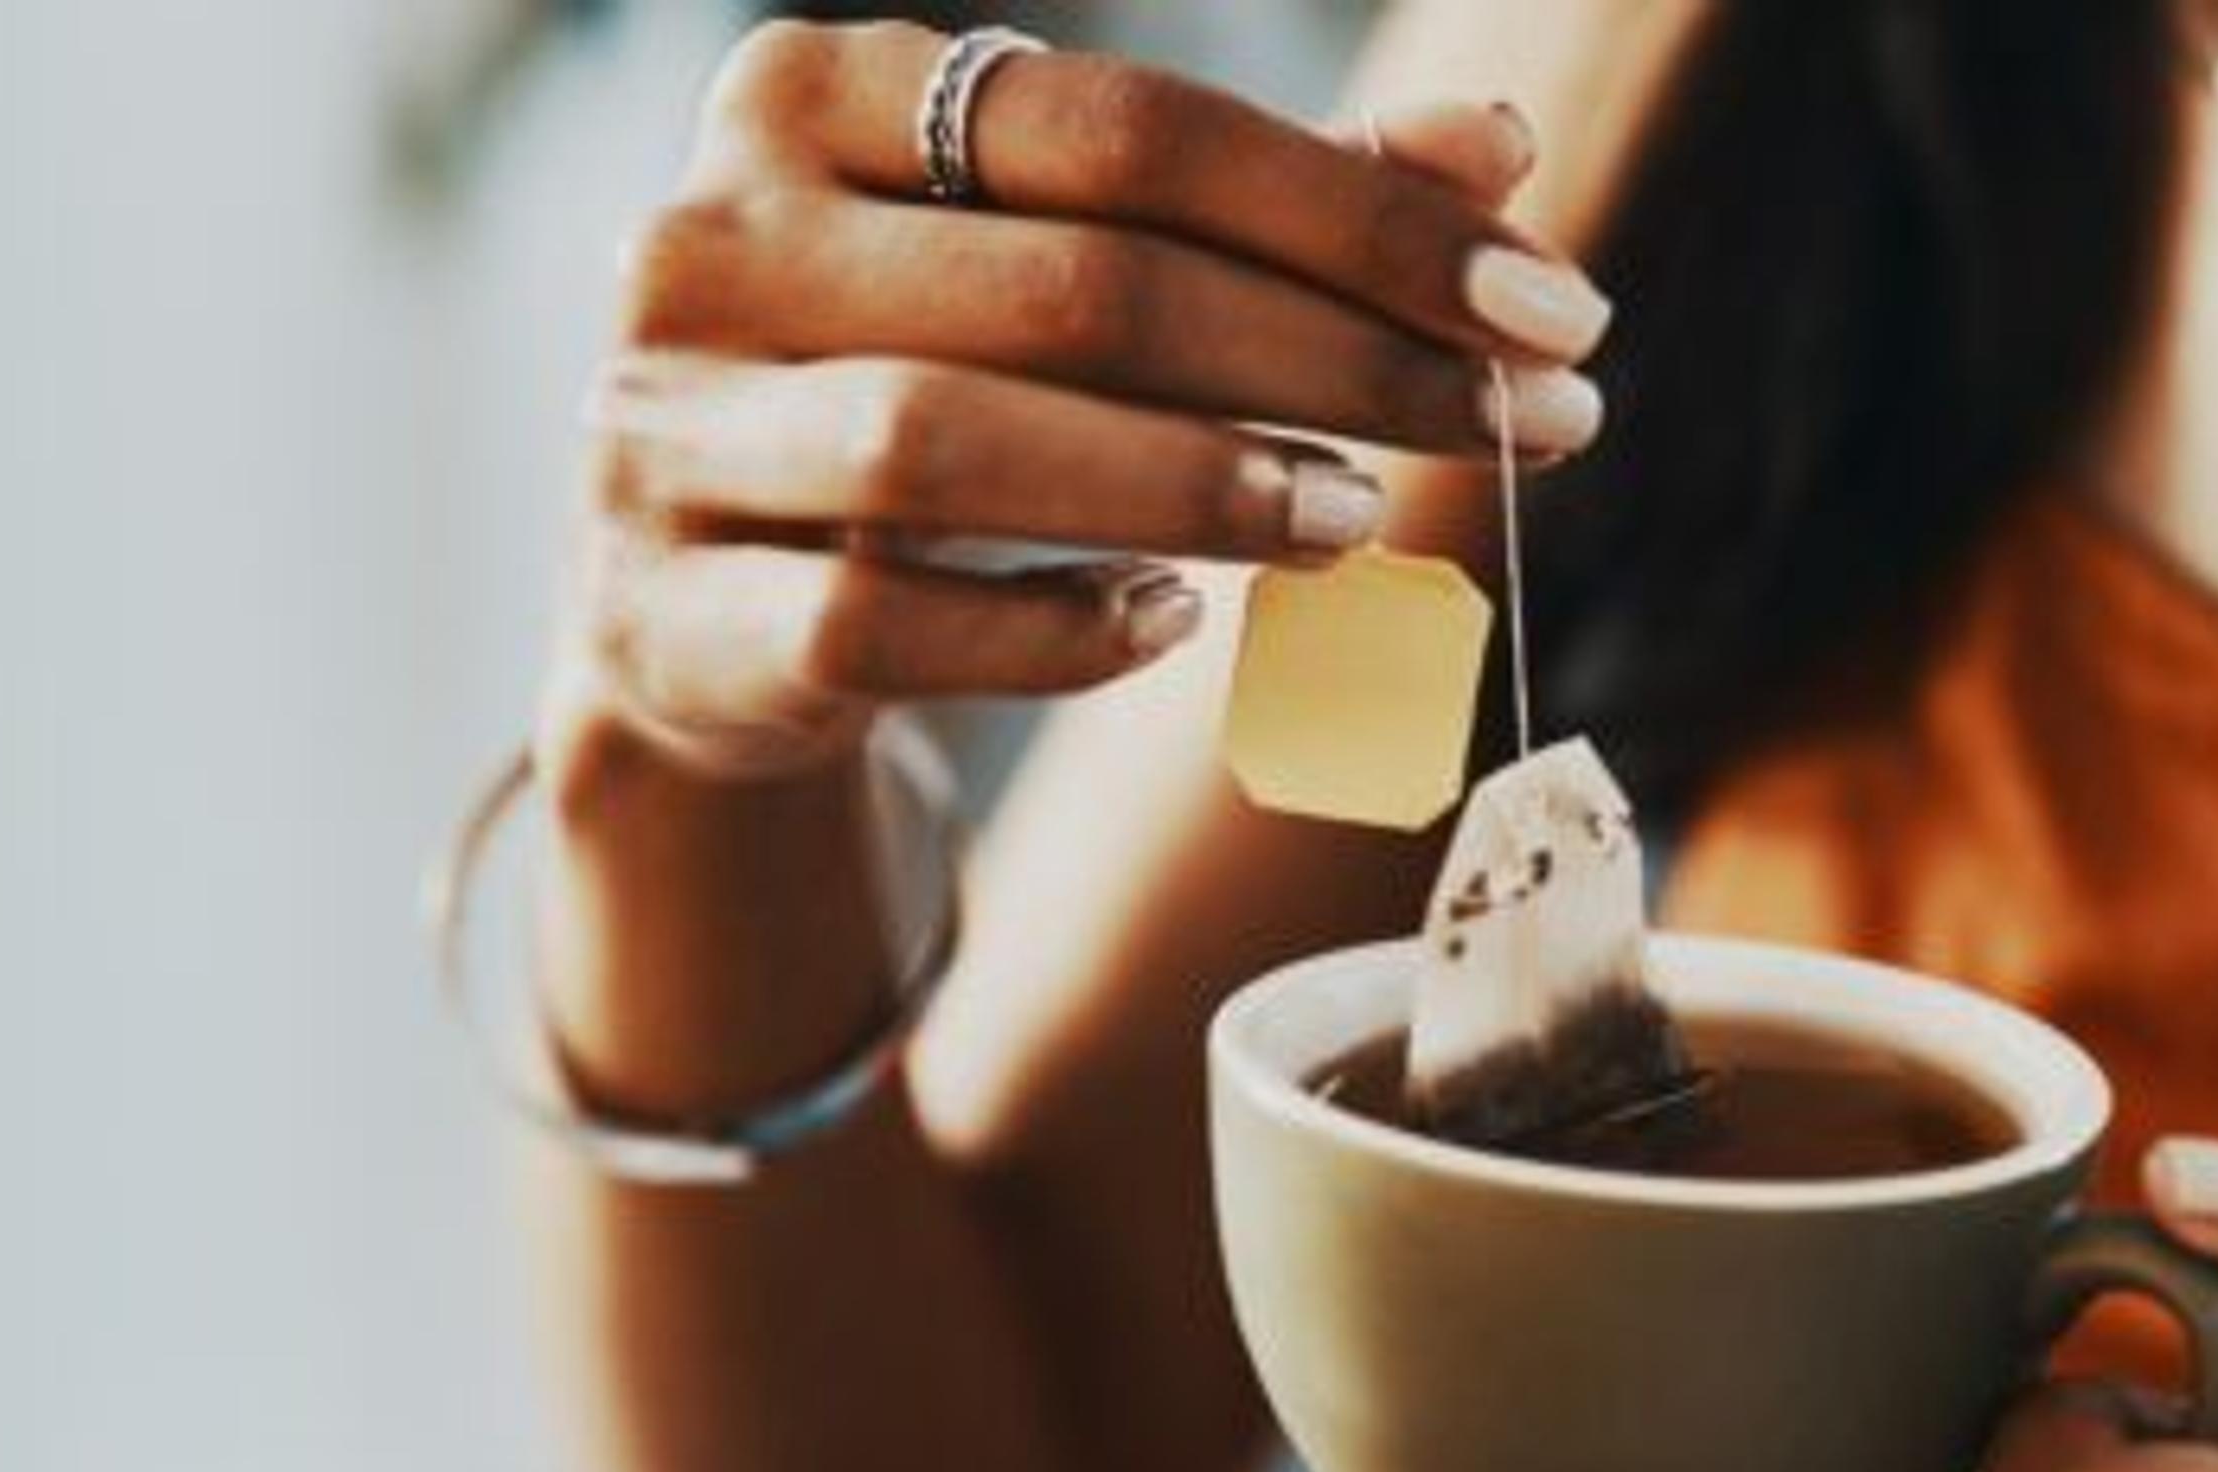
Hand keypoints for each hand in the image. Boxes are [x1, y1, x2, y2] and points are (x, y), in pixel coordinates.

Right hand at [554, 20, 1609, 778]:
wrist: (695, 609)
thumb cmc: (925, 386)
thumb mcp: (1073, 270)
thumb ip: (1271, 207)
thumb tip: (1499, 145)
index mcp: (813, 98)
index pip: (1129, 133)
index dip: (1362, 220)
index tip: (1552, 310)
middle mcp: (711, 241)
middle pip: (1072, 286)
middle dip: (1331, 358)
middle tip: (1513, 427)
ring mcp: (665, 432)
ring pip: (951, 446)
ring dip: (1195, 485)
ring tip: (1358, 515)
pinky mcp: (667, 616)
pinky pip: (875, 620)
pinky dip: (1048, 627)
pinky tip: (1174, 620)